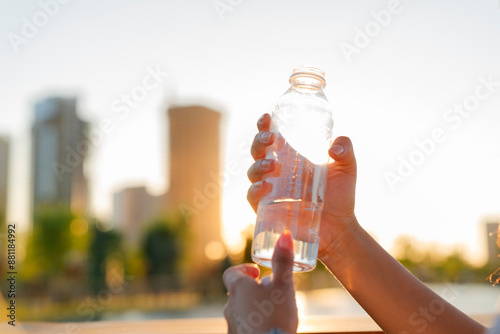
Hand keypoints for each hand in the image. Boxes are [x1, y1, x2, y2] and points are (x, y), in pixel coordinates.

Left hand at [223, 231, 297, 333]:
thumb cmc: (276, 318)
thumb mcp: (284, 286)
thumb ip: (283, 261)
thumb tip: (284, 234)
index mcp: (238, 288)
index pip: (231, 274)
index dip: (243, 271)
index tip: (257, 273)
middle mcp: (229, 305)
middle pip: (237, 293)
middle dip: (252, 290)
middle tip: (270, 292)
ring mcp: (231, 324)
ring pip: (239, 311)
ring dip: (252, 308)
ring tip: (272, 312)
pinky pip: (242, 327)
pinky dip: (252, 324)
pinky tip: (266, 328)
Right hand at [247, 113, 357, 261]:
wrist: (339, 229)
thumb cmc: (340, 197)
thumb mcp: (347, 168)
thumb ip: (345, 149)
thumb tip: (334, 145)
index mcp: (290, 157)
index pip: (271, 137)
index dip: (264, 126)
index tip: (267, 117)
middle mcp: (276, 172)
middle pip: (258, 151)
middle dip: (259, 142)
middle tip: (270, 138)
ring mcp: (269, 190)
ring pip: (252, 172)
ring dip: (258, 165)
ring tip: (272, 165)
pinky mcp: (266, 209)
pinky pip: (252, 197)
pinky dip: (255, 190)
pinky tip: (264, 186)